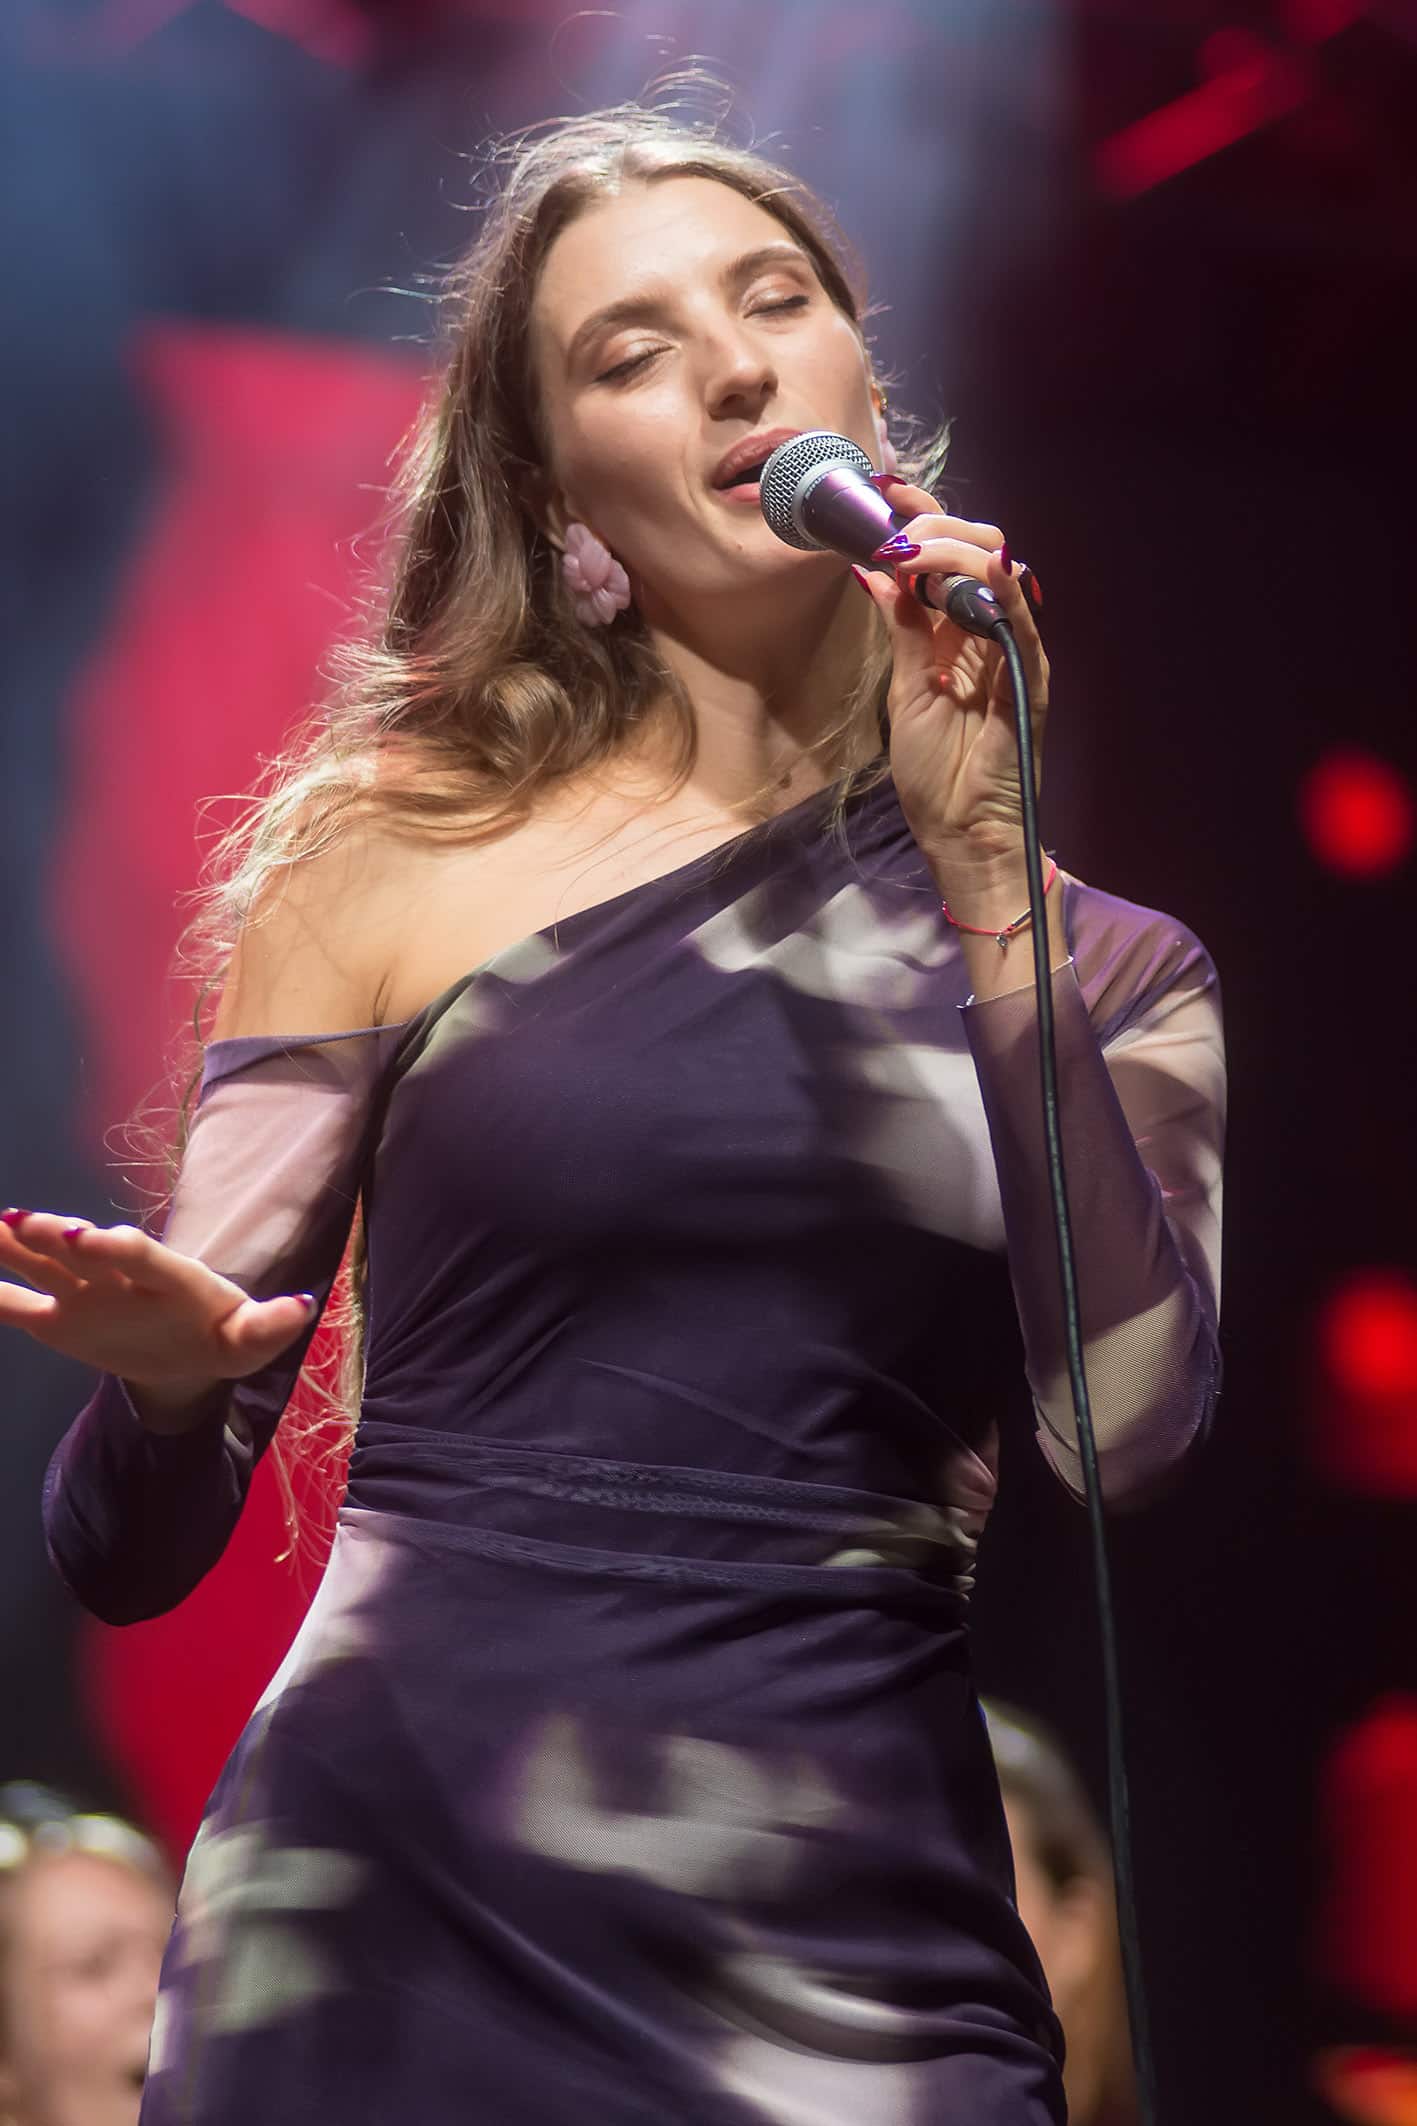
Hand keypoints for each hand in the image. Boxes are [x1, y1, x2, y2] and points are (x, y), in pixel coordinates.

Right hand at [0, 1209, 314, 1396]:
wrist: (188, 1354)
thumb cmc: (221, 1337)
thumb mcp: (248, 1340)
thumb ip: (269, 1326)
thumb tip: (304, 1307)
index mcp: (168, 1277)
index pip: (139, 1255)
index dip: (115, 1246)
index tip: (90, 1239)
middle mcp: (120, 1277)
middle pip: (86, 1252)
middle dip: (58, 1236)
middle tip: (23, 1222)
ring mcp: (86, 1293)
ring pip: (44, 1265)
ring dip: (13, 1247)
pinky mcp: (60, 1319)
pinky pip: (18, 1304)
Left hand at [853, 473, 1049, 890]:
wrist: (962, 833)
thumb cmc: (934, 774)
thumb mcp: (905, 688)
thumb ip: (901, 627)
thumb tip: (873, 569)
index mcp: (956, 632)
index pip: (946, 557)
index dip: (920, 520)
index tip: (883, 492)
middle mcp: (988, 631)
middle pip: (977, 548)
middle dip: (934, 523)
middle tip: (893, 521)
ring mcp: (1012, 649)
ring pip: (998, 570)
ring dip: (952, 549)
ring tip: (912, 551)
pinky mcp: (1029, 676)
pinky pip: (1022, 622)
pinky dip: (1002, 590)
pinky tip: (980, 570)